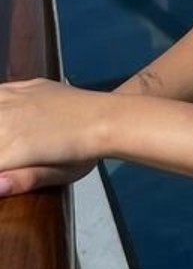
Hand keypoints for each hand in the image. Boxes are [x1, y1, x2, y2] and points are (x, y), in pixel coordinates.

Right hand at [0, 79, 102, 196]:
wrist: (106, 118)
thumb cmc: (82, 154)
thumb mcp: (58, 176)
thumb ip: (23, 181)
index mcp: (12, 147)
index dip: (2, 165)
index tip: (7, 166)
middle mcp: (6, 120)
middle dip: (1, 150)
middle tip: (10, 155)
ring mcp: (12, 99)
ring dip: (0, 128)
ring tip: (8, 141)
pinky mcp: (19, 87)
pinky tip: (5, 116)